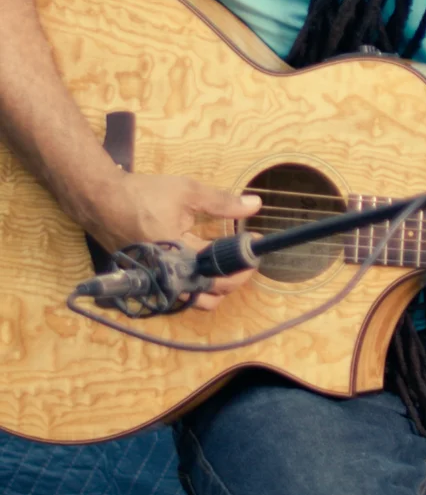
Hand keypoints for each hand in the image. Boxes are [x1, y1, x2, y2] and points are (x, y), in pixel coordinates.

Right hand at [88, 172, 261, 310]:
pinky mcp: (147, 282)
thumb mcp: (187, 192)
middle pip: (210, 295)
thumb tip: (256, 204)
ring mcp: (154, 282)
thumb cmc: (142, 194)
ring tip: (226, 268)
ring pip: (193, 302)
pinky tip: (203, 270)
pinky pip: (178, 296)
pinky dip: (195, 288)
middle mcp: (166, 274)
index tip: (254, 244)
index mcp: (177, 253)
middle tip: (243, 261)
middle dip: (233, 281)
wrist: (100, 199)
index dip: (243, 259)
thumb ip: (223, 202)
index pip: (220, 267)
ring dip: (214, 290)